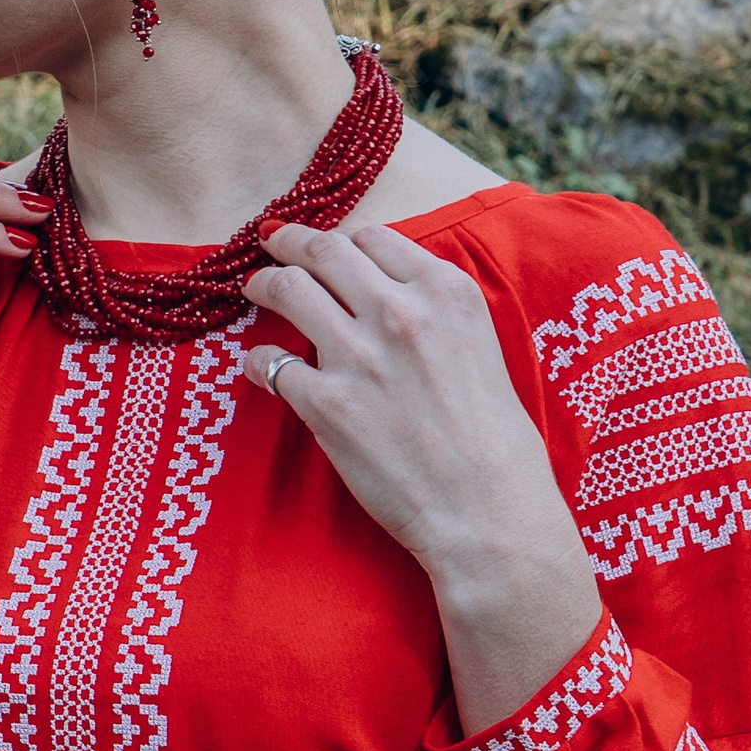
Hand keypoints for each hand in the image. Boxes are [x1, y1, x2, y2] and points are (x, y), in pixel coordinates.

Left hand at [241, 223, 602, 735]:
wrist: (488, 511)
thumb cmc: (496, 441)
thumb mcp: (480, 347)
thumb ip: (434, 312)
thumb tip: (388, 295)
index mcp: (446, 293)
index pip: (375, 238)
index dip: (344, 239)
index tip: (327, 245)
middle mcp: (400, 312)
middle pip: (324, 251)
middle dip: (292, 242)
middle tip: (275, 243)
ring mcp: (359, 357)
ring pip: (288, 290)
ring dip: (264, 284)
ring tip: (255, 288)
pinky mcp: (326, 404)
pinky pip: (270, 364)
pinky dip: (258, 362)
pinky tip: (260, 367)